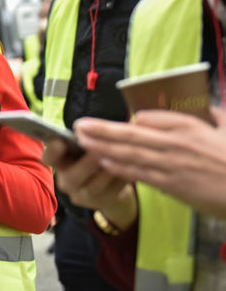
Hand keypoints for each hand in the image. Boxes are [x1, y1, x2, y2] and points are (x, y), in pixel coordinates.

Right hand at [43, 138, 136, 229]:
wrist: (109, 185)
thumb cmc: (94, 157)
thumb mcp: (85, 147)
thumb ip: (83, 139)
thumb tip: (82, 128)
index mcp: (59, 163)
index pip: (48, 158)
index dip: (52, 151)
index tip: (60, 141)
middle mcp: (66, 182)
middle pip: (72, 176)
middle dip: (88, 161)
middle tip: (101, 148)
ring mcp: (83, 196)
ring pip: (95, 186)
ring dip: (109, 170)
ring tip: (122, 156)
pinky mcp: (102, 203)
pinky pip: (113, 191)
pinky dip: (124, 177)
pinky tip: (132, 165)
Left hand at [75, 107, 225, 217]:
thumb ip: (213, 114)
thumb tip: (204, 104)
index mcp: (188, 126)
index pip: (149, 118)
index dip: (128, 121)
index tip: (112, 122)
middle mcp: (175, 142)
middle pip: (131, 133)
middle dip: (102, 130)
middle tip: (78, 126)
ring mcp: (172, 164)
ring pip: (130, 153)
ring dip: (103, 147)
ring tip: (82, 141)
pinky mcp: (173, 186)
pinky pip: (141, 174)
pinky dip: (120, 168)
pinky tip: (103, 163)